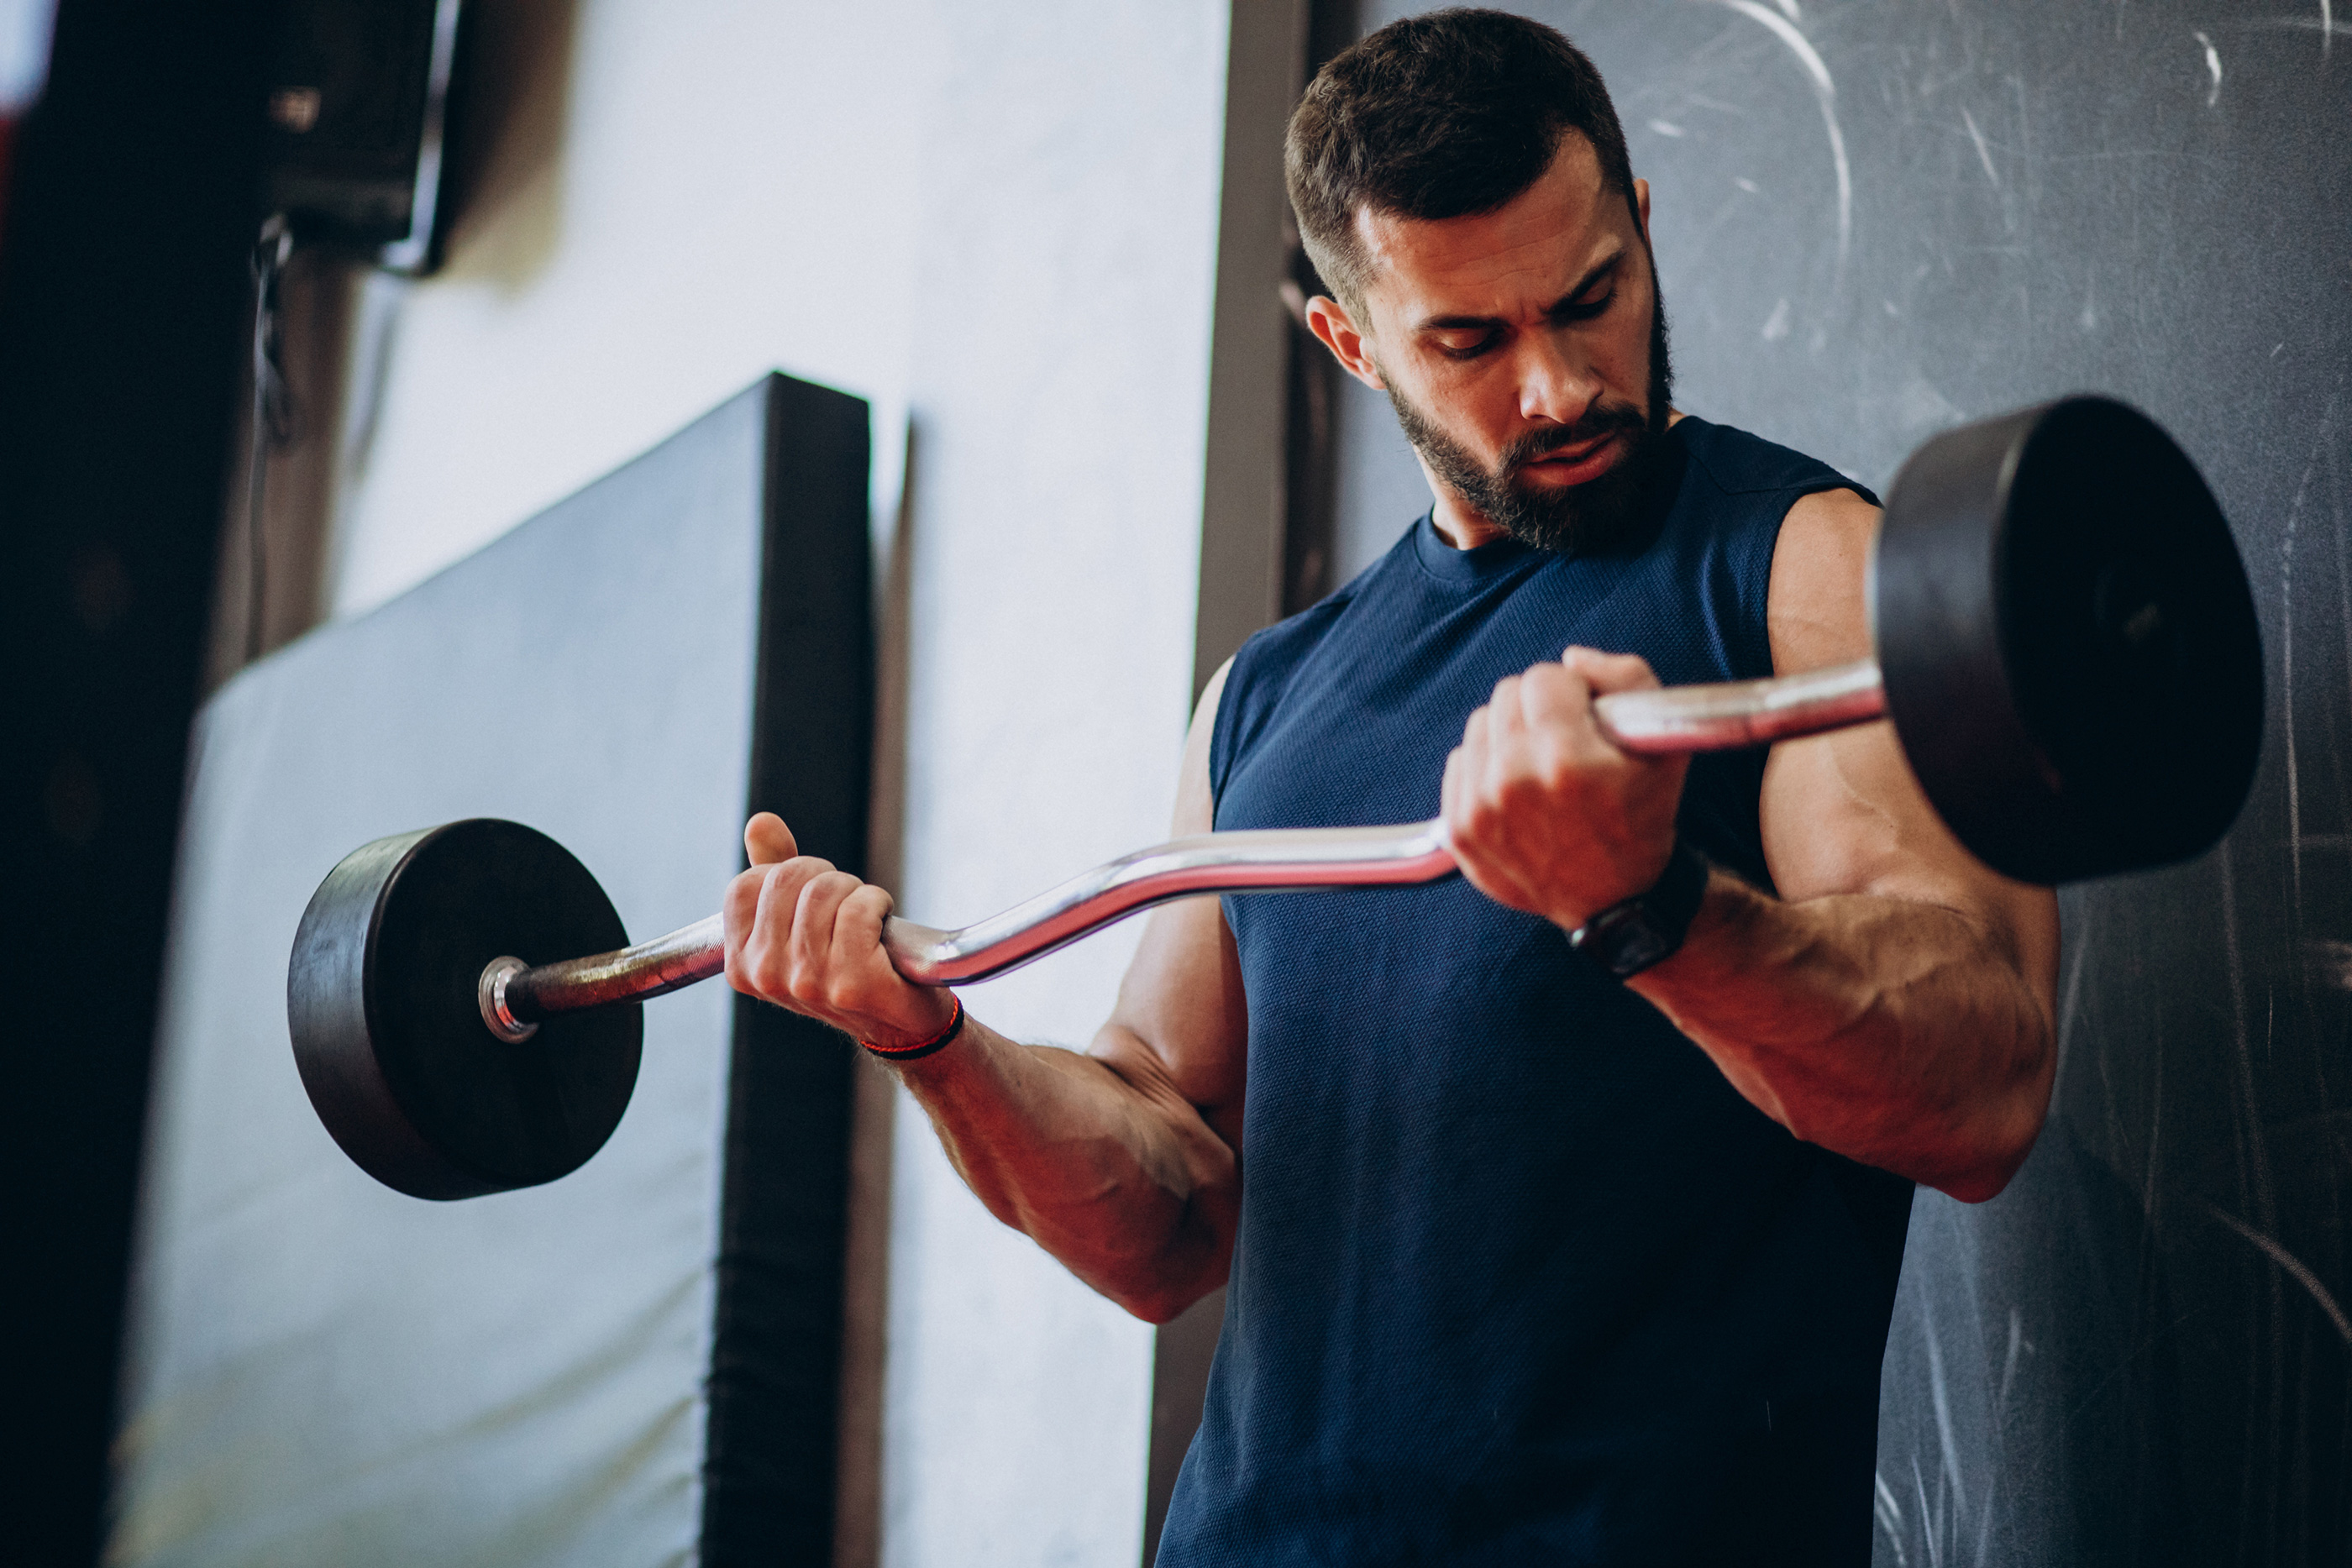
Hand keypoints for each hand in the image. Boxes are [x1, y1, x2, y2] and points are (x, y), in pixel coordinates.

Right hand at [722, 812, 957, 1048]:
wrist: (899, 1018)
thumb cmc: (849, 962)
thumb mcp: (800, 919)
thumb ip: (775, 871)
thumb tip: (759, 823)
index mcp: (742, 963)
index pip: (745, 885)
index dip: (788, 874)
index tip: (812, 898)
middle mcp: (767, 977)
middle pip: (788, 878)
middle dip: (827, 878)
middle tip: (847, 906)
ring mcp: (807, 983)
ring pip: (825, 890)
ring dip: (857, 893)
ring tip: (866, 921)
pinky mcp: (851, 984)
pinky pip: (859, 909)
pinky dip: (878, 905)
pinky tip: (883, 929)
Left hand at [1440, 646, 1690, 929]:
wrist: (1617, 900)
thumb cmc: (1642, 817)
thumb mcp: (1666, 745)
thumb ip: (1628, 678)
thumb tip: (1572, 659)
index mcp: (1565, 759)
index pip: (1543, 677)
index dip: (1571, 690)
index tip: (1585, 715)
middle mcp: (1514, 783)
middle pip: (1506, 695)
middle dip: (1538, 708)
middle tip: (1564, 739)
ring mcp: (1481, 810)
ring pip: (1479, 724)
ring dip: (1509, 734)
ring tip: (1540, 765)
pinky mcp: (1459, 831)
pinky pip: (1458, 761)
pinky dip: (1485, 766)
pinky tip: (1516, 788)